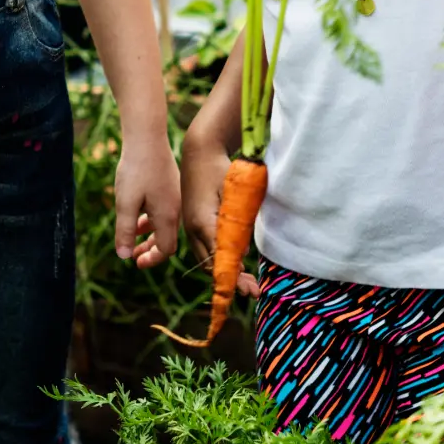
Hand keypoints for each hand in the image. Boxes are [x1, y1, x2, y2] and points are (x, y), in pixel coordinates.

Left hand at [114, 138, 180, 269]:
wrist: (147, 137)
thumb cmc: (135, 170)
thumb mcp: (126, 203)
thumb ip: (125, 231)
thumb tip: (123, 257)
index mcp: (168, 216)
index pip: (166, 250)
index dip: (151, 260)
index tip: (134, 262)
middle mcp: (176, 208)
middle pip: (167, 238)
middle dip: (150, 250)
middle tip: (132, 256)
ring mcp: (175, 196)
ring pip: (165, 224)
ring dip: (149, 234)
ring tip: (132, 237)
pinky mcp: (170, 186)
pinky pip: (164, 210)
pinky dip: (152, 218)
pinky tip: (138, 215)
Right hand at [180, 132, 258, 297]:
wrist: (199, 151)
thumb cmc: (221, 167)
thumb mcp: (234, 192)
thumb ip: (237, 222)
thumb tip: (242, 252)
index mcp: (203, 222)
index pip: (219, 258)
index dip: (234, 277)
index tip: (249, 291)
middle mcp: (193, 229)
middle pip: (212, 265)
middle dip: (232, 281)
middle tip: (254, 292)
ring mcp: (190, 227)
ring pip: (207, 259)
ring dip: (226, 272)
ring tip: (247, 285)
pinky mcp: (192, 224)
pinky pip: (205, 249)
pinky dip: (219, 260)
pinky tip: (234, 266)